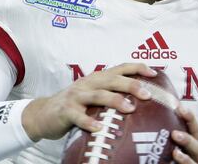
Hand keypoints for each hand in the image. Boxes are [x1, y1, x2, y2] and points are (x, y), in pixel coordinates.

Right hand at [21, 63, 155, 140]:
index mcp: (98, 78)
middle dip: (132, 84)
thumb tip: (141, 103)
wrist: (43, 114)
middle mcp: (88, 83)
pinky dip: (89, 122)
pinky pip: (79, 116)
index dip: (137, 68)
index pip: (120, 68)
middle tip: (148, 94)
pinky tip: (99, 129)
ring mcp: (76, 96)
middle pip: (113, 80)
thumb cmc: (75, 105)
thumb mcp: (93, 96)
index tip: (154, 73)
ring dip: (115, 101)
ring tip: (130, 109)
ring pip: (98, 95)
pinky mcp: (66, 110)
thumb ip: (111, 95)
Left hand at [172, 105, 197, 163]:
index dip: (189, 118)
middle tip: (174, 134)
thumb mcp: (189, 149)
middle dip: (188, 140)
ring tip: (176, 154)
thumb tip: (152, 125)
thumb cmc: (190, 160)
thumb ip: (176, 141)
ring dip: (186, 160)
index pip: (195, 130)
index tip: (179, 107)